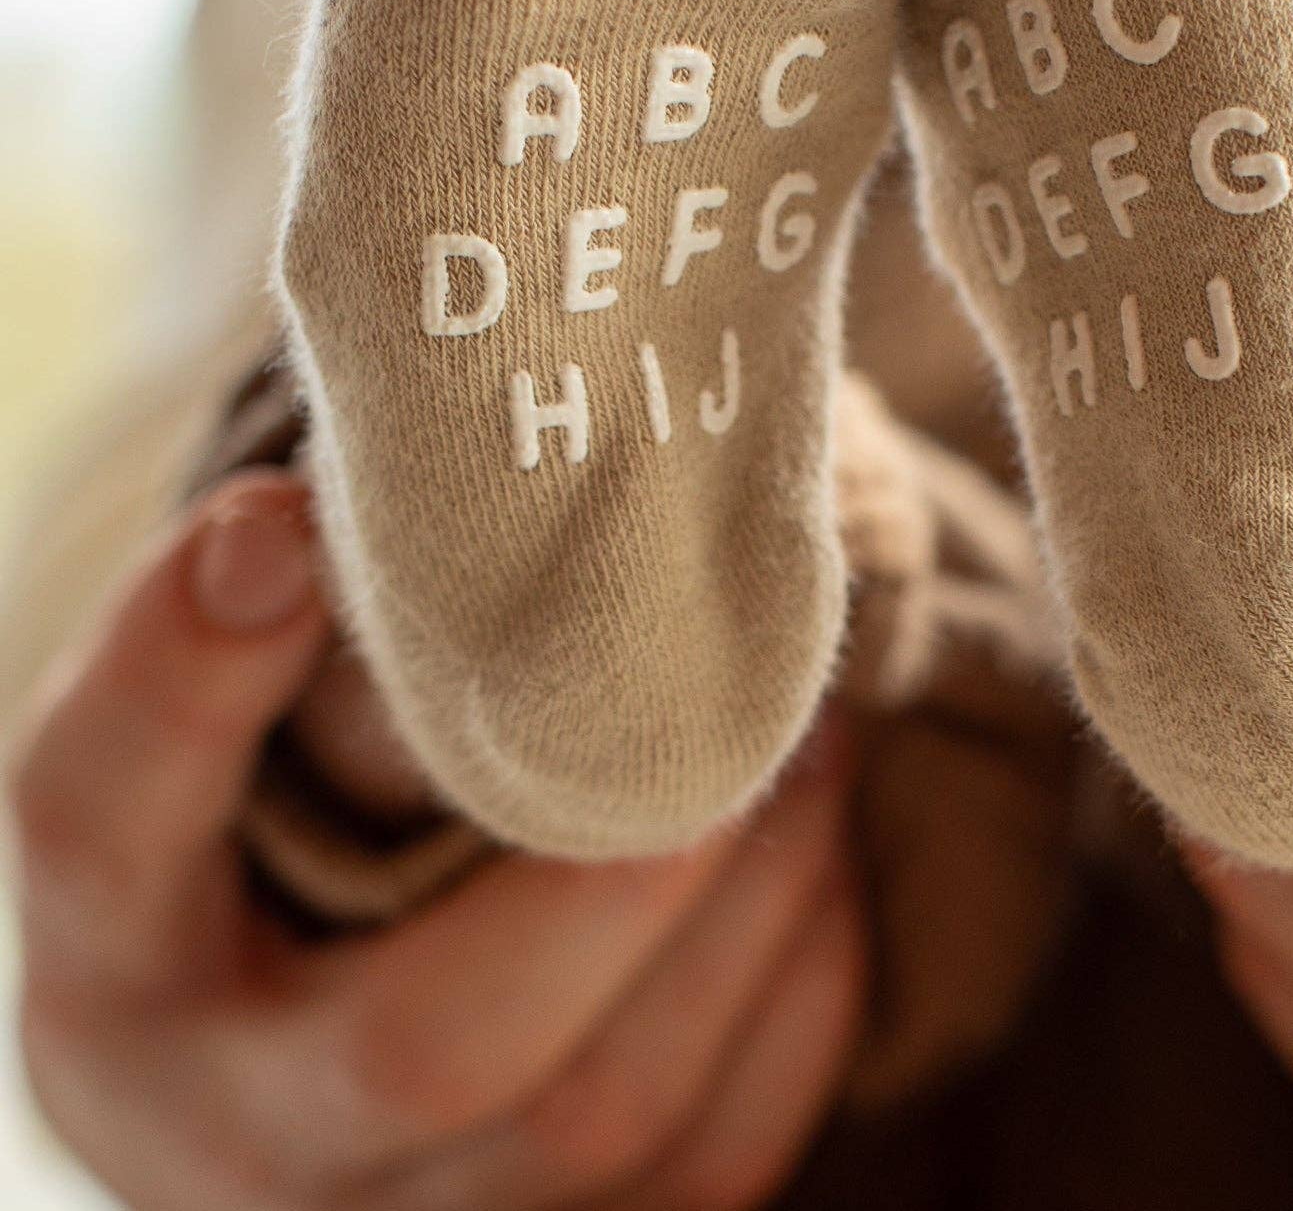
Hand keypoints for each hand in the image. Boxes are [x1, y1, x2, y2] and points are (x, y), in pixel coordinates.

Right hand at [7, 470, 862, 1210]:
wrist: (286, 1064)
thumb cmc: (264, 847)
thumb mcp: (218, 747)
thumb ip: (255, 642)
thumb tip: (307, 527)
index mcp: (123, 962)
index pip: (101, 815)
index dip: (188, 668)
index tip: (293, 525)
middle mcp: (236, 1135)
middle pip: (431, 1046)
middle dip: (612, 863)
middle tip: (728, 706)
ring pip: (609, 1113)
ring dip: (750, 907)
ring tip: (811, 746)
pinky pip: (716, 1160)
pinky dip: (794, 990)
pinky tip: (809, 865)